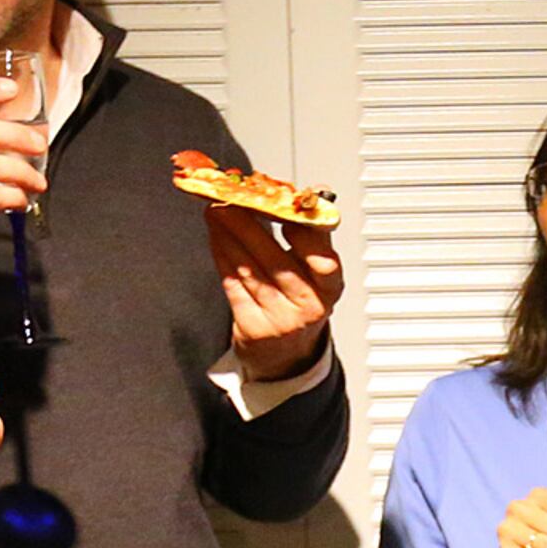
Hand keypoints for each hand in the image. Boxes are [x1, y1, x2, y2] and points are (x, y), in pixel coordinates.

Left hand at [206, 203, 343, 380]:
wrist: (286, 354)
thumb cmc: (301, 301)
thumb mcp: (318, 273)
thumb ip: (314, 233)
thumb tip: (316, 193)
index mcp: (329, 288)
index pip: (324, 260)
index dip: (304, 236)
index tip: (284, 212)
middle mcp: (307, 306)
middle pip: (276, 261)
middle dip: (249, 225)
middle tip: (231, 200)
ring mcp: (278, 320)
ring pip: (249, 270)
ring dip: (228, 236)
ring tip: (217, 212)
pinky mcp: (252, 328)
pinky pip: (233, 285)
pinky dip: (222, 257)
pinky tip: (217, 238)